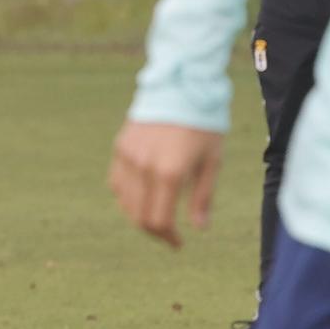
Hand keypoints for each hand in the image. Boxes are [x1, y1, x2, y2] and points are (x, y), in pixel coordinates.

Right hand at [107, 120, 225, 249]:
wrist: (182, 85)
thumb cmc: (204, 124)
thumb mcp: (212, 161)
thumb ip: (203, 196)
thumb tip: (199, 227)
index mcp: (169, 173)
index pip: (159, 220)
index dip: (168, 237)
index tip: (178, 243)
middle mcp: (144, 167)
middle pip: (139, 216)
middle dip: (154, 231)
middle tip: (168, 234)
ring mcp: (128, 156)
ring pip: (125, 201)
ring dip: (139, 215)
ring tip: (155, 215)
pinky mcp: (121, 146)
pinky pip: (117, 181)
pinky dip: (127, 195)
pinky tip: (141, 196)